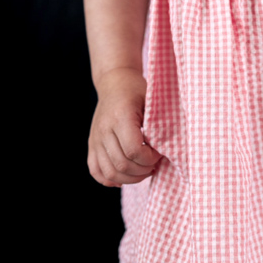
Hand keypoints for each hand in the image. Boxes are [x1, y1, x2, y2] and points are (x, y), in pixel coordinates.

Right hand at [87, 68, 161, 186]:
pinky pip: (96, 171)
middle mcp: (104, 130)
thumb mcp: (152, 100)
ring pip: (109, 172)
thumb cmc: (138, 91)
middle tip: (154, 165)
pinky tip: (125, 177)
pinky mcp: (91, 145)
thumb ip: (160, 122)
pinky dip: (110, 179)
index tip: (160, 153)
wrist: (115, 83)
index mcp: (121, 117)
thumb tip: (171, 146)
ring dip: (129, 178)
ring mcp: (95, 139)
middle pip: (121, 164)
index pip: (133, 150)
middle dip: (142, 170)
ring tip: (144, 171)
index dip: (149, 158)